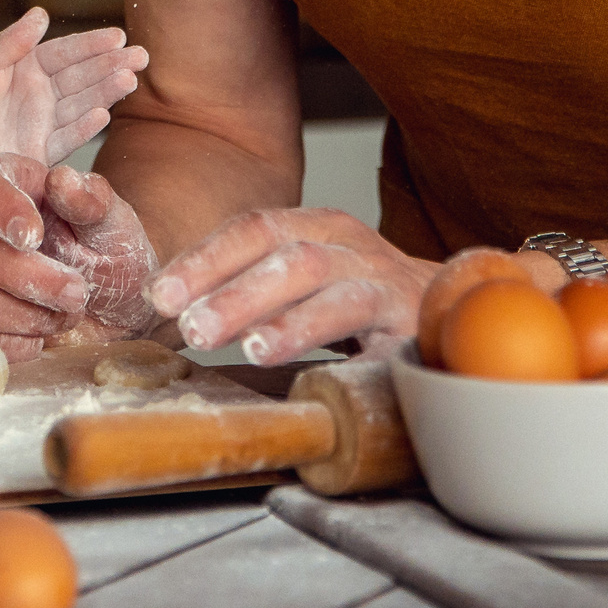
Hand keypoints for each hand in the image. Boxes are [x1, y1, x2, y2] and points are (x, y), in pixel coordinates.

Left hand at [0, 8, 147, 189]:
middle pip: (83, 76)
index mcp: (29, 65)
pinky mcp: (41, 153)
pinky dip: (83, 128)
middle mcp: (43, 92)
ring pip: (81, 104)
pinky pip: (65, 138)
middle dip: (112, 65)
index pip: (66, 52)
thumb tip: (41, 13)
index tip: (117, 36)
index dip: (92, 44)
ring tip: (128, 80)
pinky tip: (102, 116)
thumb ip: (5, 45)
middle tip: (141, 57)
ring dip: (106, 93)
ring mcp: (44, 123)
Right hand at [0, 154, 157, 362]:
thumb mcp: (113, 223)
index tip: (35, 236)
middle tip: (77, 291)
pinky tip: (44, 332)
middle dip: (26, 275)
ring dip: (26, 314)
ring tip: (67, 312)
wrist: (113, 307)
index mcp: (2, 179)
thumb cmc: (107, 252)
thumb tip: (63, 180)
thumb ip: (92, 201)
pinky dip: (16, 341)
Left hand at [144, 208, 438, 366]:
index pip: (255, 229)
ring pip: (336, 294)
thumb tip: (171, 308)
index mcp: (319, 227)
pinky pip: (382, 343)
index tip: (160, 295)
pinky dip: (355, 364)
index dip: (205, 259)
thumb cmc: (356, 298)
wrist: (447, 312)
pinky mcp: (414, 331)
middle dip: (236, 291)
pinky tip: (318, 380)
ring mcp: (388, 287)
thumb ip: (249, 282)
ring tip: (252, 350)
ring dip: (290, 322)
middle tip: (192, 326)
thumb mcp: (303, 276)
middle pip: (291, 257)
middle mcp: (354, 249)